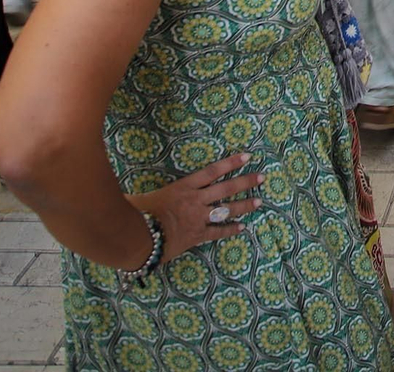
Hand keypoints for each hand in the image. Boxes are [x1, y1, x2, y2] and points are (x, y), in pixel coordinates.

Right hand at [127, 153, 263, 263]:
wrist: (139, 237)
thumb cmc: (136, 214)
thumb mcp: (140, 196)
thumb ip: (143, 193)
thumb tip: (131, 194)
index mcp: (183, 187)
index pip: (212, 171)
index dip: (231, 163)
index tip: (247, 156)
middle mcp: (195, 200)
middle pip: (226, 188)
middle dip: (245, 182)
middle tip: (262, 177)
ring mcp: (198, 218)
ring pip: (227, 209)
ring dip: (244, 206)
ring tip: (258, 202)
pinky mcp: (197, 236)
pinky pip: (218, 232)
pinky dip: (230, 230)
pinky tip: (241, 228)